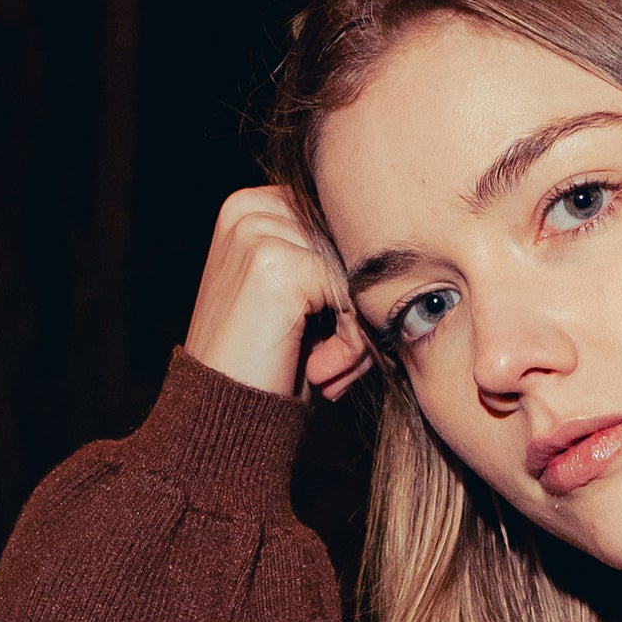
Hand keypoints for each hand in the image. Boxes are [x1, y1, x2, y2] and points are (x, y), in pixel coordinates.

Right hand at [183, 186, 371, 404]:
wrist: (221, 414)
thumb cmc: (262, 360)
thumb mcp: (292, 297)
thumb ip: (328, 258)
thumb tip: (400, 244)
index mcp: (248, 207)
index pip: (337, 222)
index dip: (351, 277)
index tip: (345, 334)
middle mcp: (249, 210)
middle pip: (346, 243)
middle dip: (358, 304)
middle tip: (345, 362)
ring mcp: (258, 233)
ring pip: (353, 269)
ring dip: (358, 325)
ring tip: (332, 368)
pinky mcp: (276, 263)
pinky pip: (350, 291)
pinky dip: (352, 338)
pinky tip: (323, 370)